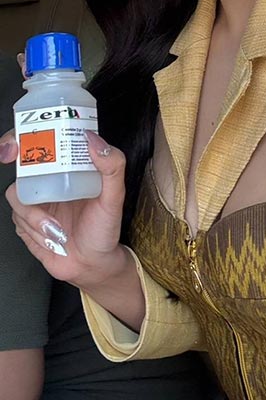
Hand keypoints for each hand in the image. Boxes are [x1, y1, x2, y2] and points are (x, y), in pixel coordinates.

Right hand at [2, 129, 127, 291]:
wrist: (93, 264)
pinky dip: (35, 232)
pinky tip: (53, 238)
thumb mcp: (115, 196)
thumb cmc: (104, 228)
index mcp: (67, 167)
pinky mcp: (25, 222)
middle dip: (20, 183)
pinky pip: (18, 220)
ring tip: (58, 230)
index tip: (14, 147)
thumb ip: (112, 166)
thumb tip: (93, 139)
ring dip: (36, 218)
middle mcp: (48, 180)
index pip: (41, 142)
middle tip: (40, 197)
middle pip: (19, 168)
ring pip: (17, 198)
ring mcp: (34, 201)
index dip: (18, 139)